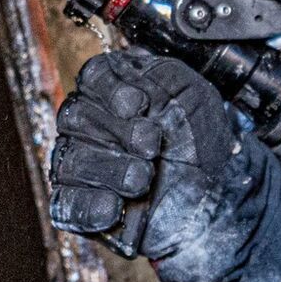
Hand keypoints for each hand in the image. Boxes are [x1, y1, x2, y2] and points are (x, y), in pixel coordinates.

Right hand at [49, 49, 233, 259]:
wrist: (214, 193)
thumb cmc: (198, 140)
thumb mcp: (193, 96)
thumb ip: (162, 76)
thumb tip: (130, 74)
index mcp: (114, 90)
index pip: (93, 77)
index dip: (111, 90)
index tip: (140, 106)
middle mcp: (89, 123)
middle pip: (77, 117)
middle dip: (117, 133)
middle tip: (151, 148)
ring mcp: (80, 164)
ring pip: (71, 160)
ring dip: (109, 170)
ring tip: (143, 180)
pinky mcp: (80, 204)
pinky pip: (66, 204)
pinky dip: (87, 206)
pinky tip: (113, 207)